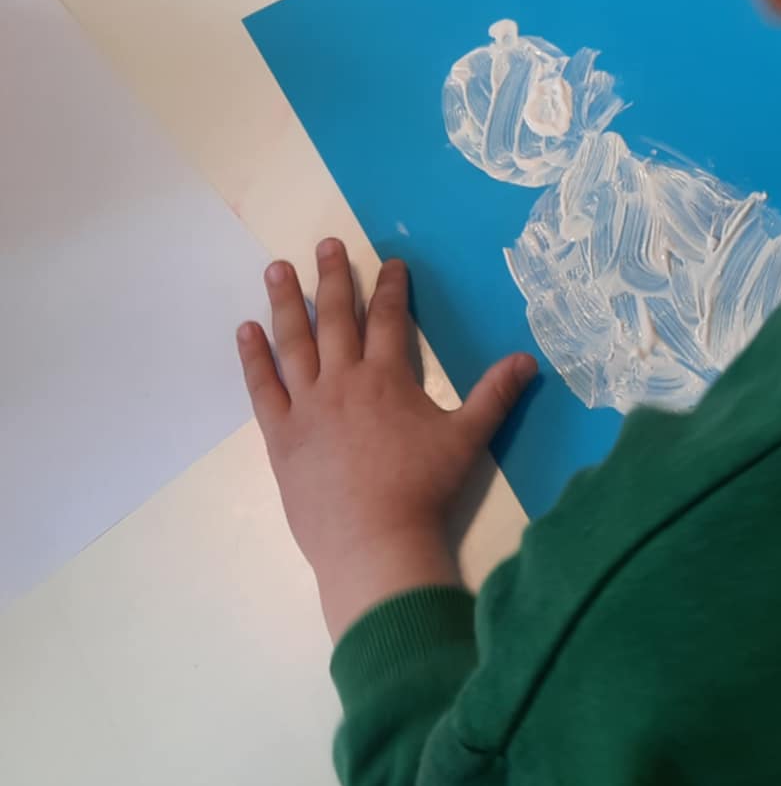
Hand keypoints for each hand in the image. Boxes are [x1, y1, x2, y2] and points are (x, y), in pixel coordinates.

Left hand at [237, 240, 535, 642]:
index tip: (389, 263)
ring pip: (294, 342)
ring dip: (285, 302)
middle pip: (337, 318)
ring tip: (276, 268)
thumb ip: (495, 395)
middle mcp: (343, 381)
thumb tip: (529, 359)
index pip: (390, 320)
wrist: (374, 541)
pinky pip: (262, 388)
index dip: (391, 288)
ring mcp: (307, 406)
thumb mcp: (468, 439)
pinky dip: (253, 357)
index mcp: (387, 378)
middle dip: (333, 278)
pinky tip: (246, 330)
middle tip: (325, 244)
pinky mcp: (280, 435)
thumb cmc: (423, 490)